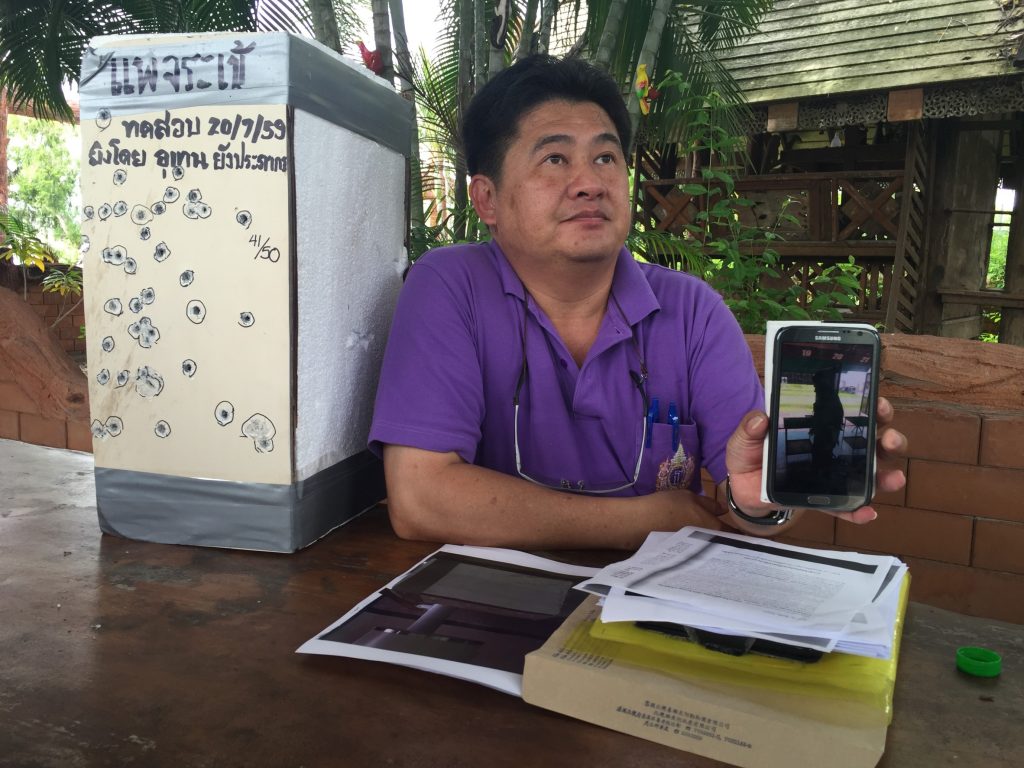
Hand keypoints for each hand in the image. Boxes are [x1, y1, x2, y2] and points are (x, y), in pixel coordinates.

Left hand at [724, 398, 907, 524]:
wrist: (745, 491)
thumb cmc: (750, 456)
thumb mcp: (745, 439)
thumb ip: (749, 428)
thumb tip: (760, 419)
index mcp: (822, 427)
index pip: (854, 412)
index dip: (872, 407)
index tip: (878, 403)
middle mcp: (837, 449)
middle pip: (874, 442)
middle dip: (890, 439)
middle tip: (889, 440)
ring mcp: (835, 477)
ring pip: (871, 475)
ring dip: (886, 476)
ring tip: (894, 478)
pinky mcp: (826, 502)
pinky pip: (847, 508)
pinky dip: (859, 511)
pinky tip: (868, 513)